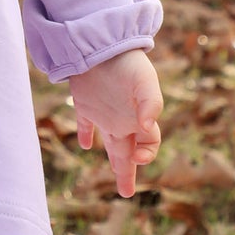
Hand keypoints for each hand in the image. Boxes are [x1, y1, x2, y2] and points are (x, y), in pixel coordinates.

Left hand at [68, 47, 162, 197]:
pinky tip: (84, 144)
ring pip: (111, 142)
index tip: (137, 158)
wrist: (102, 41)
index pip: (149, 143)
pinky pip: (85, 123)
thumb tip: (147, 128)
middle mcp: (124, 118)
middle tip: (126, 193)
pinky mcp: (85, 104)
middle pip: (129, 150)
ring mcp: (105, 112)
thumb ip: (150, 104)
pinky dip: (85, 134)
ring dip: (113, 157)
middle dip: (128, 171)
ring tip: (116, 172)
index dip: (146, 154)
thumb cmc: (127, 62)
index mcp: (140, 117)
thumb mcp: (144, 82)